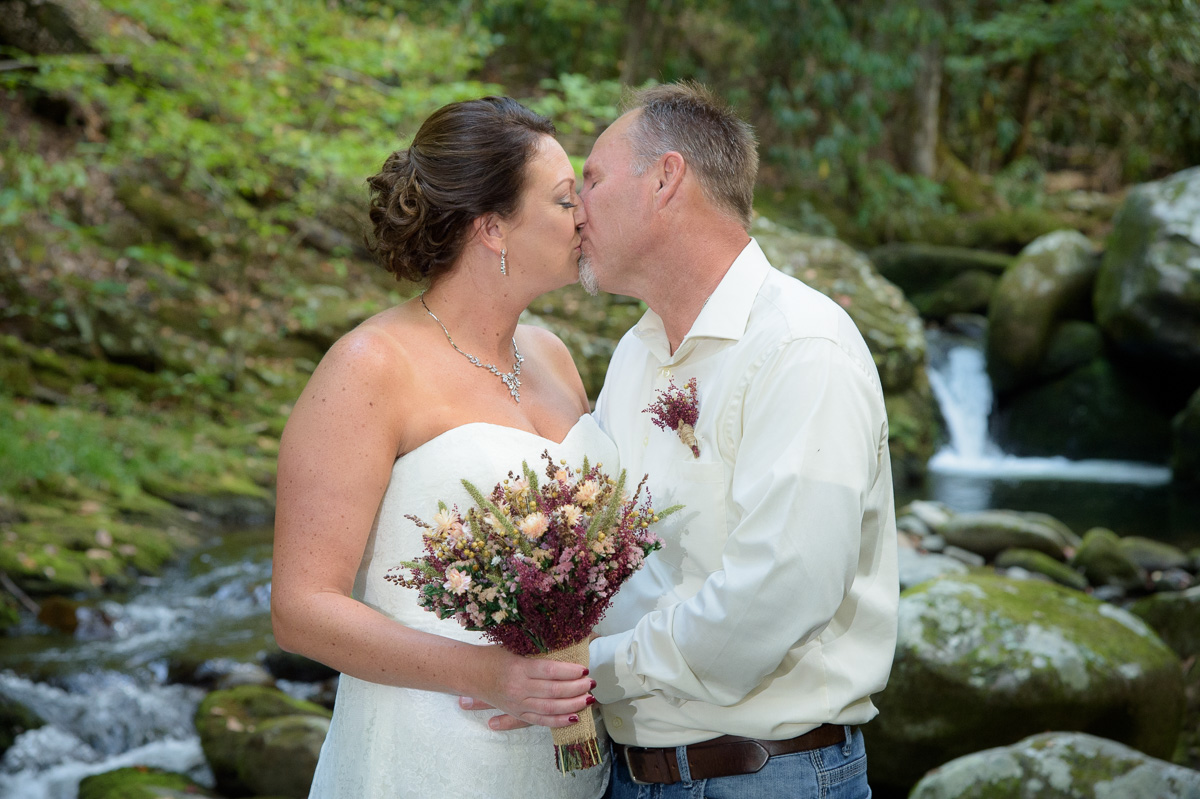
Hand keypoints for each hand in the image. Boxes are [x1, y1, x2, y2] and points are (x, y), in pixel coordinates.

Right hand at [463, 646, 596, 729]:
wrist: (468, 673)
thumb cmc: (492, 656)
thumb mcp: (513, 647)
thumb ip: (536, 650)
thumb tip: (564, 642)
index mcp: (518, 667)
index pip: (550, 671)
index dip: (570, 671)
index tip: (584, 669)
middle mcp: (518, 688)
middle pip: (553, 691)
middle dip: (577, 688)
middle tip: (592, 683)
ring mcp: (517, 703)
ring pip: (550, 708)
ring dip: (573, 705)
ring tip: (589, 698)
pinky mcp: (516, 713)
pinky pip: (541, 721)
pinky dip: (559, 721)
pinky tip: (575, 717)